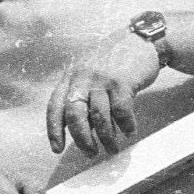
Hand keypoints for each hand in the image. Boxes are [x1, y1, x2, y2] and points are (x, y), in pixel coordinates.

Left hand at [48, 28, 165, 157]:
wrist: (140, 40)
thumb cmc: (113, 62)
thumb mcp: (89, 73)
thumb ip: (81, 97)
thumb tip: (79, 132)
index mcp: (70, 77)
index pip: (55, 106)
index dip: (54, 130)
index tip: (57, 149)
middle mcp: (83, 76)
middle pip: (75, 114)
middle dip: (81, 139)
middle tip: (90, 153)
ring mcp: (102, 78)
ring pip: (99, 117)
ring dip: (106, 138)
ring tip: (112, 148)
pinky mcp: (122, 81)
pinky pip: (122, 111)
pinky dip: (126, 126)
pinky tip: (129, 132)